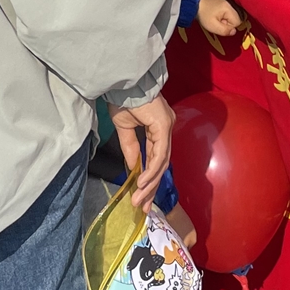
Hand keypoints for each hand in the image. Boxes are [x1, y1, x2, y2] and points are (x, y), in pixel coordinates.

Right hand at [109, 94, 174, 211]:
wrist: (122, 82)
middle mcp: (166, 129)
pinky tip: (142, 183)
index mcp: (159, 128)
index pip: (156, 158)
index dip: (149, 178)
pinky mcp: (163, 127)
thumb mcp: (124, 128)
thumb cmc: (122, 99)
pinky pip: (159, 154)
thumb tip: (133, 168)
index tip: (140, 196)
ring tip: (140, 200)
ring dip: (150, 183)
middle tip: (143, 207)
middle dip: (151, 188)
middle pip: (161, 164)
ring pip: (162, 162)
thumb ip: (131, 147)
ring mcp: (167, 127)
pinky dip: (151, 170)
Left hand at [197, 0, 242, 37]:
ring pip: (231, 15)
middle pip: (235, 18)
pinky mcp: (222, 2)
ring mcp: (225, 2)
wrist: (193, 4)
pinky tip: (215, 15)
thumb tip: (234, 32)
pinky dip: (223, 15)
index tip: (220, 25)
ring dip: (225, 19)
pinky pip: (227, 12)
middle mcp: (229, 3)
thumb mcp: (213, 26)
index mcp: (228, 8)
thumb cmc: (203, 16)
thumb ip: (225, 30)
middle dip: (228, 23)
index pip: (237, 22)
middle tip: (217, 23)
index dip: (230, 26)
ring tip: (215, 19)